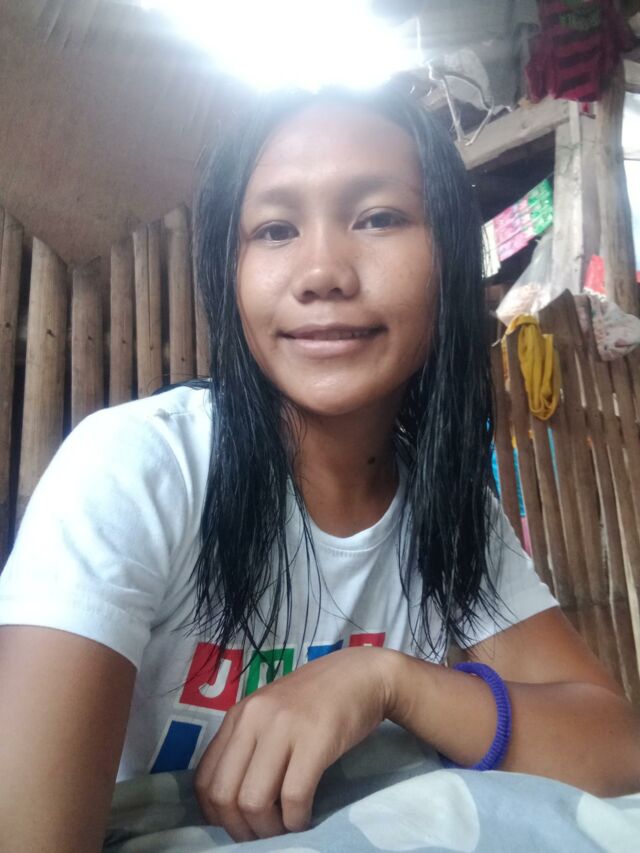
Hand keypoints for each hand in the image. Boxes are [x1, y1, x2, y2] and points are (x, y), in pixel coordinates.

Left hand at [194, 645, 392, 840]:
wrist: (361, 674)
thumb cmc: (316, 698)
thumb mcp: (270, 713)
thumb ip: (248, 744)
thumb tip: (231, 800)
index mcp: (238, 715)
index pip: (204, 779)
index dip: (216, 815)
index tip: (238, 825)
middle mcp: (253, 718)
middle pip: (224, 795)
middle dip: (240, 829)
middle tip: (262, 834)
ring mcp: (283, 727)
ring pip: (254, 801)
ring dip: (268, 829)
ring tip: (284, 827)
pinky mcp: (315, 740)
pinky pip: (294, 797)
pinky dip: (296, 820)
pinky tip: (305, 818)